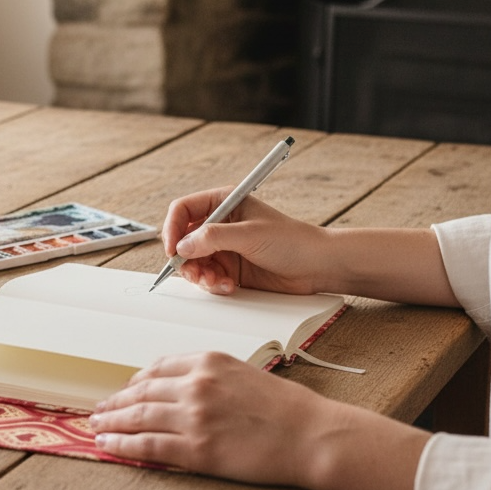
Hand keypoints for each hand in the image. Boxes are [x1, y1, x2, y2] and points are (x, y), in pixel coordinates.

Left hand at [89, 352, 325, 483]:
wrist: (311, 435)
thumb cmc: (285, 408)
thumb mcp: (243, 374)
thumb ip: (208, 377)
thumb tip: (177, 389)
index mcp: (207, 361)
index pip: (157, 368)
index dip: (134, 382)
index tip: (123, 390)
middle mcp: (195, 385)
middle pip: (141, 391)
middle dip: (115, 401)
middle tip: (98, 409)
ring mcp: (194, 417)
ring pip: (138, 417)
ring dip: (111, 421)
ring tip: (95, 426)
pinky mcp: (197, 449)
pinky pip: (148, 445)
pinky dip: (123, 444)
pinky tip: (108, 444)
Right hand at [162, 189, 326, 295]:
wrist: (317, 267)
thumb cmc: (293, 241)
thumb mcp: (249, 234)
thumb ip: (213, 238)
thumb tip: (182, 246)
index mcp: (224, 203)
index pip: (183, 210)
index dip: (173, 228)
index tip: (173, 249)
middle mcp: (220, 224)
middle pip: (183, 240)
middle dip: (186, 259)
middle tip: (195, 273)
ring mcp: (224, 248)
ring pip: (193, 262)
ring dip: (199, 275)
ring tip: (216, 282)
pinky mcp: (229, 269)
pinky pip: (207, 277)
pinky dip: (212, 284)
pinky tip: (229, 286)